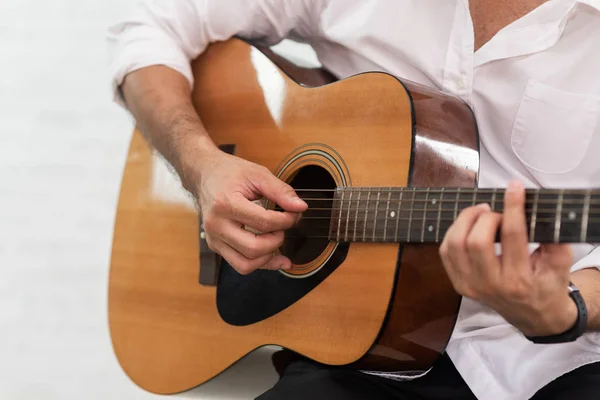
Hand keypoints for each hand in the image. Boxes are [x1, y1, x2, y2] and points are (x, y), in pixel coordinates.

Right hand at [191, 149, 307, 274]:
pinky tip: (276, 257)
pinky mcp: (216, 246)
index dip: (287, 220)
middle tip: (284, 225)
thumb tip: (301, 208)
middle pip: (254, 248)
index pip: (264, 222)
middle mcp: (216, 225)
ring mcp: (213, 239)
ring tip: (277, 238)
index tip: (294, 213)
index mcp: (225, 204)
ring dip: (269, 256)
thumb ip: (281, 191)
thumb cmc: (231, 173)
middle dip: (278, 239)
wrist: (205, 175)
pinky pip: (240, 265)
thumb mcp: (258, 174)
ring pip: (246, 264)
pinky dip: (261, 264)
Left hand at [439, 181, 576, 336]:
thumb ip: (554, 241)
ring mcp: (471, 286)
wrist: (532, 315)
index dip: (513, 207)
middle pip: (476, 241)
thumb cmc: (546, 285)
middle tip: (496, 211)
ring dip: (465, 221)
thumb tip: (540, 212)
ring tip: (481, 214)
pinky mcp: (458, 284)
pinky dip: (454, 233)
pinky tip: (468, 227)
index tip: (514, 187)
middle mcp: (491, 285)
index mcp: (519, 281)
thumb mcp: (561, 266)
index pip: (512, 236)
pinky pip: (446, 251)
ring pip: (455, 244)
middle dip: (486, 217)